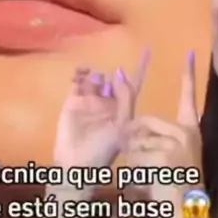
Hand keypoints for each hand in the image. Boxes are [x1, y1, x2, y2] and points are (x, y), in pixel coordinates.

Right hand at [54, 52, 149, 173]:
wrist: (77, 165)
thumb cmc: (104, 149)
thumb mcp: (122, 125)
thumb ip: (126, 99)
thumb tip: (120, 73)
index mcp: (121, 110)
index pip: (130, 87)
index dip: (136, 71)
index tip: (145, 52)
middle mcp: (106, 104)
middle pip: (109, 81)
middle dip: (109, 76)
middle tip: (105, 82)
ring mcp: (89, 102)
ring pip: (93, 79)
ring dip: (95, 74)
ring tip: (93, 80)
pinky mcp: (72, 102)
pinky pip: (77, 83)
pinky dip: (79, 74)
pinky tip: (81, 73)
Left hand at [124, 52, 202, 217]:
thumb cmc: (173, 192)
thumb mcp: (168, 161)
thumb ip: (155, 140)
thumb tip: (127, 125)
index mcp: (189, 131)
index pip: (189, 98)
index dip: (188, 76)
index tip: (191, 53)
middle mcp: (186, 133)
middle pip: (142, 122)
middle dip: (132, 144)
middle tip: (147, 170)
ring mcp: (177, 143)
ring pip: (135, 140)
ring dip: (133, 162)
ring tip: (151, 179)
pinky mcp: (166, 156)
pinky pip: (135, 156)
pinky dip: (135, 172)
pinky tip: (151, 185)